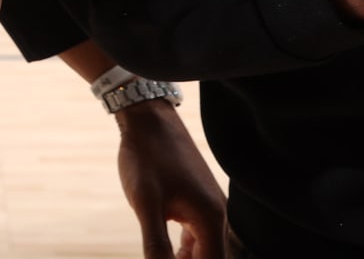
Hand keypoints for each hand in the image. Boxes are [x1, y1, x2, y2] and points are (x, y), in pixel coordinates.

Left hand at [115, 99, 226, 258]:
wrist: (148, 119)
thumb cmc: (147, 158)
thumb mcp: (146, 204)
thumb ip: (156, 244)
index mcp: (211, 220)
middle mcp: (217, 216)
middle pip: (210, 258)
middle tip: (159, 258)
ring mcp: (207, 208)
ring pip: (203, 249)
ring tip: (162, 258)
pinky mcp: (195, 201)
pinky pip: (196, 235)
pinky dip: (184, 249)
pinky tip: (167, 252)